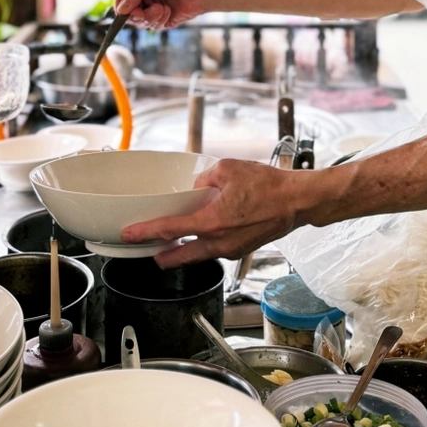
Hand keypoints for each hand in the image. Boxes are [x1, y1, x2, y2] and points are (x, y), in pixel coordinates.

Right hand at [114, 0, 210, 28]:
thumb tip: (120, 10)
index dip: (120, 3)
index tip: (123, 11)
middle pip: (128, 11)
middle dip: (134, 14)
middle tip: (141, 13)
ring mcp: (152, 8)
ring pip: (139, 21)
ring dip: (148, 17)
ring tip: (161, 9)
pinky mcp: (162, 19)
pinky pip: (152, 26)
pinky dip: (158, 19)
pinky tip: (168, 11)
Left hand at [120, 159, 312, 266]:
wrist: (296, 202)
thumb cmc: (268, 187)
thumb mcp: (227, 170)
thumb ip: (204, 178)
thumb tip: (196, 185)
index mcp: (211, 222)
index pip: (168, 230)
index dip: (145, 233)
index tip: (130, 235)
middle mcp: (218, 242)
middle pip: (178, 257)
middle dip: (160, 254)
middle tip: (146, 248)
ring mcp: (230, 250)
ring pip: (196, 256)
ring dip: (181, 250)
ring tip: (170, 241)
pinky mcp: (239, 250)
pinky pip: (213, 250)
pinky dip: (201, 245)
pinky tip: (200, 233)